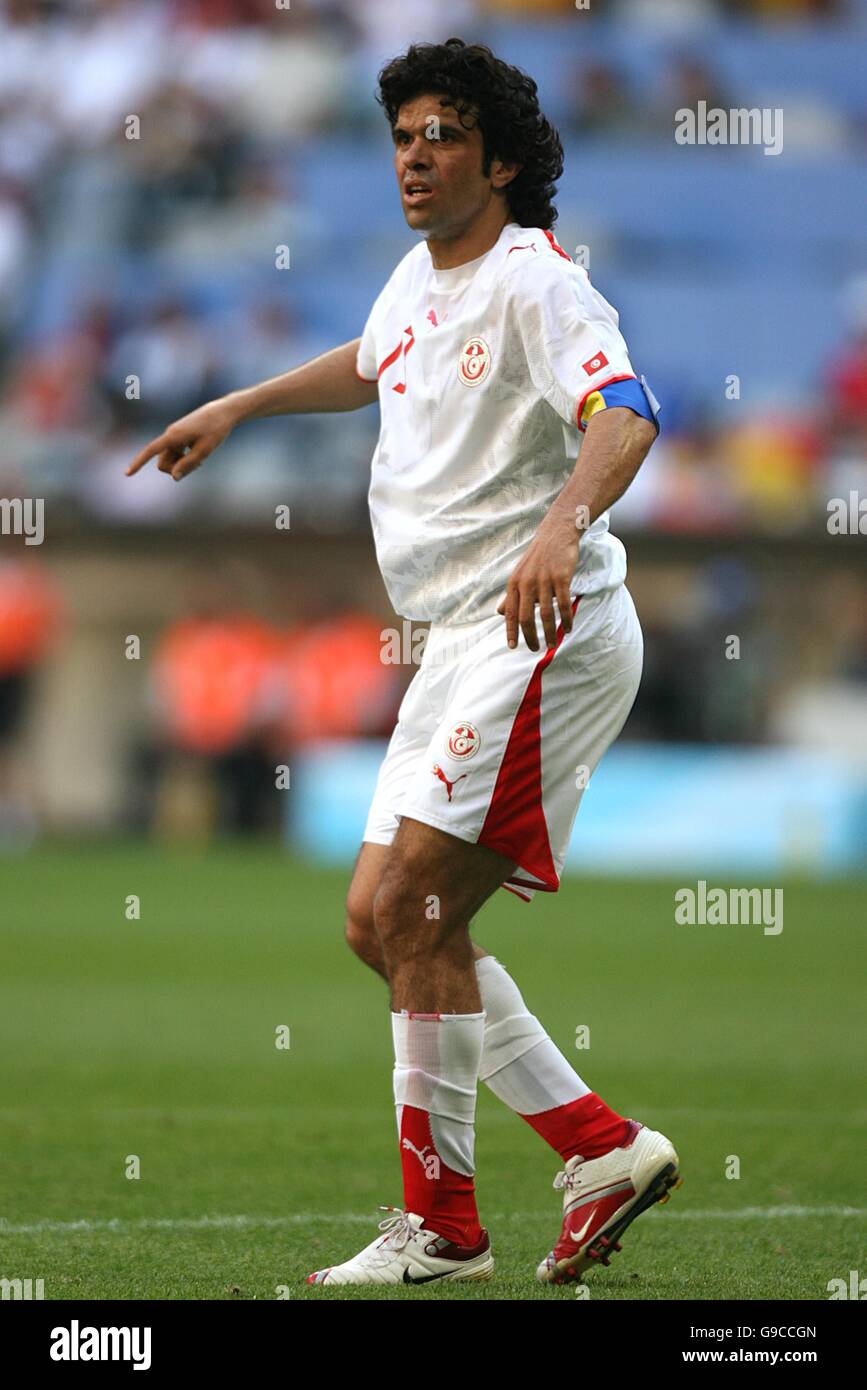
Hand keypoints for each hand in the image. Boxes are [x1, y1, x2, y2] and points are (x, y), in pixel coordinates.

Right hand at [125, 396, 240, 480]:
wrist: (223, 412)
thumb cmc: (216, 430)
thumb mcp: (205, 450)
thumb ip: (189, 465)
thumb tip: (174, 478)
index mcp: (173, 436)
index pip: (150, 451)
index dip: (138, 463)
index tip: (127, 474)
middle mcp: (170, 435)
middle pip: (162, 463)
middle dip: (175, 470)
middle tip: (196, 466)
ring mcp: (174, 436)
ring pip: (170, 460)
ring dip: (182, 465)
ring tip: (200, 461)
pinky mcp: (180, 438)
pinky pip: (176, 455)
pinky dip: (185, 460)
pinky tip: (199, 457)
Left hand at [496, 519, 578, 650]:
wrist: (556, 533)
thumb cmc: (538, 557)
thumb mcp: (519, 574)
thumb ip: (511, 595)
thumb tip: (500, 612)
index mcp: (514, 584)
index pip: (510, 613)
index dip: (511, 631)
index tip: (512, 647)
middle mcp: (526, 583)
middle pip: (526, 617)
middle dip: (530, 637)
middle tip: (536, 649)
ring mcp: (544, 580)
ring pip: (546, 614)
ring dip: (550, 632)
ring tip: (552, 644)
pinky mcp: (561, 577)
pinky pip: (563, 604)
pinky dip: (566, 618)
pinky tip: (568, 628)